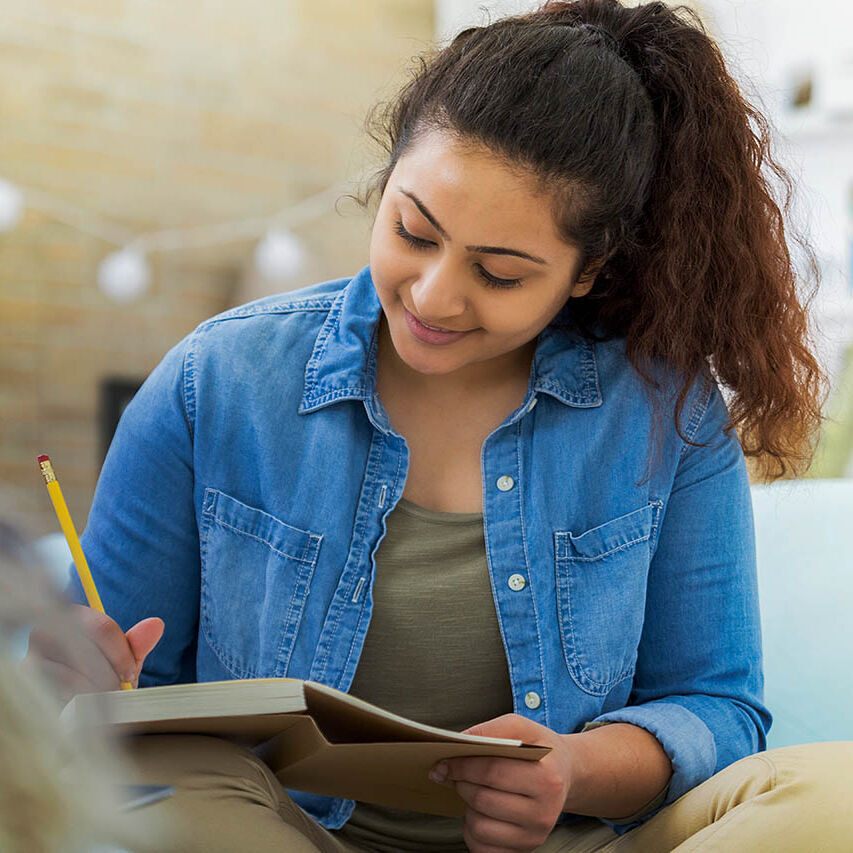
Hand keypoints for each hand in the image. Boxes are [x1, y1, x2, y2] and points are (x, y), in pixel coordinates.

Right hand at [24, 604, 163, 703]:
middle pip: (88, 653)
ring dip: (94, 694)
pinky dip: (76, 708)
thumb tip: (157, 624)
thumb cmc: (95, 674)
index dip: (122, 655)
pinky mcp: (26, 689)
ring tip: (102, 704)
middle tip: (118, 694)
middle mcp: (44, 632)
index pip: (102, 628)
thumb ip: (136, 644)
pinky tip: (83, 712)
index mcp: (70, 616)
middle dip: (110, 678)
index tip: (131, 676)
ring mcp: (30, 660)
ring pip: (71, 678)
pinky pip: (56, 699)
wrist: (64, 700)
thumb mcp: (119, 659)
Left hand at [429, 714, 577, 852]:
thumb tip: (459, 742)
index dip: (462, 766)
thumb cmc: (538, 750)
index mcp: (546, 778)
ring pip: (479, 827)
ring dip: (466, 807)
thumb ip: (491, 730)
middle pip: (483, 800)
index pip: (493, 772)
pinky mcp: (523, 852)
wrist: (564, 775)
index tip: (443, 761)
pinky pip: (482, 849)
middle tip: (455, 773)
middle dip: (460, 783)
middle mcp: (544, 812)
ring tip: (472, 790)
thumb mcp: (522, 727)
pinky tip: (479, 812)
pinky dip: (472, 830)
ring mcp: (534, 836)